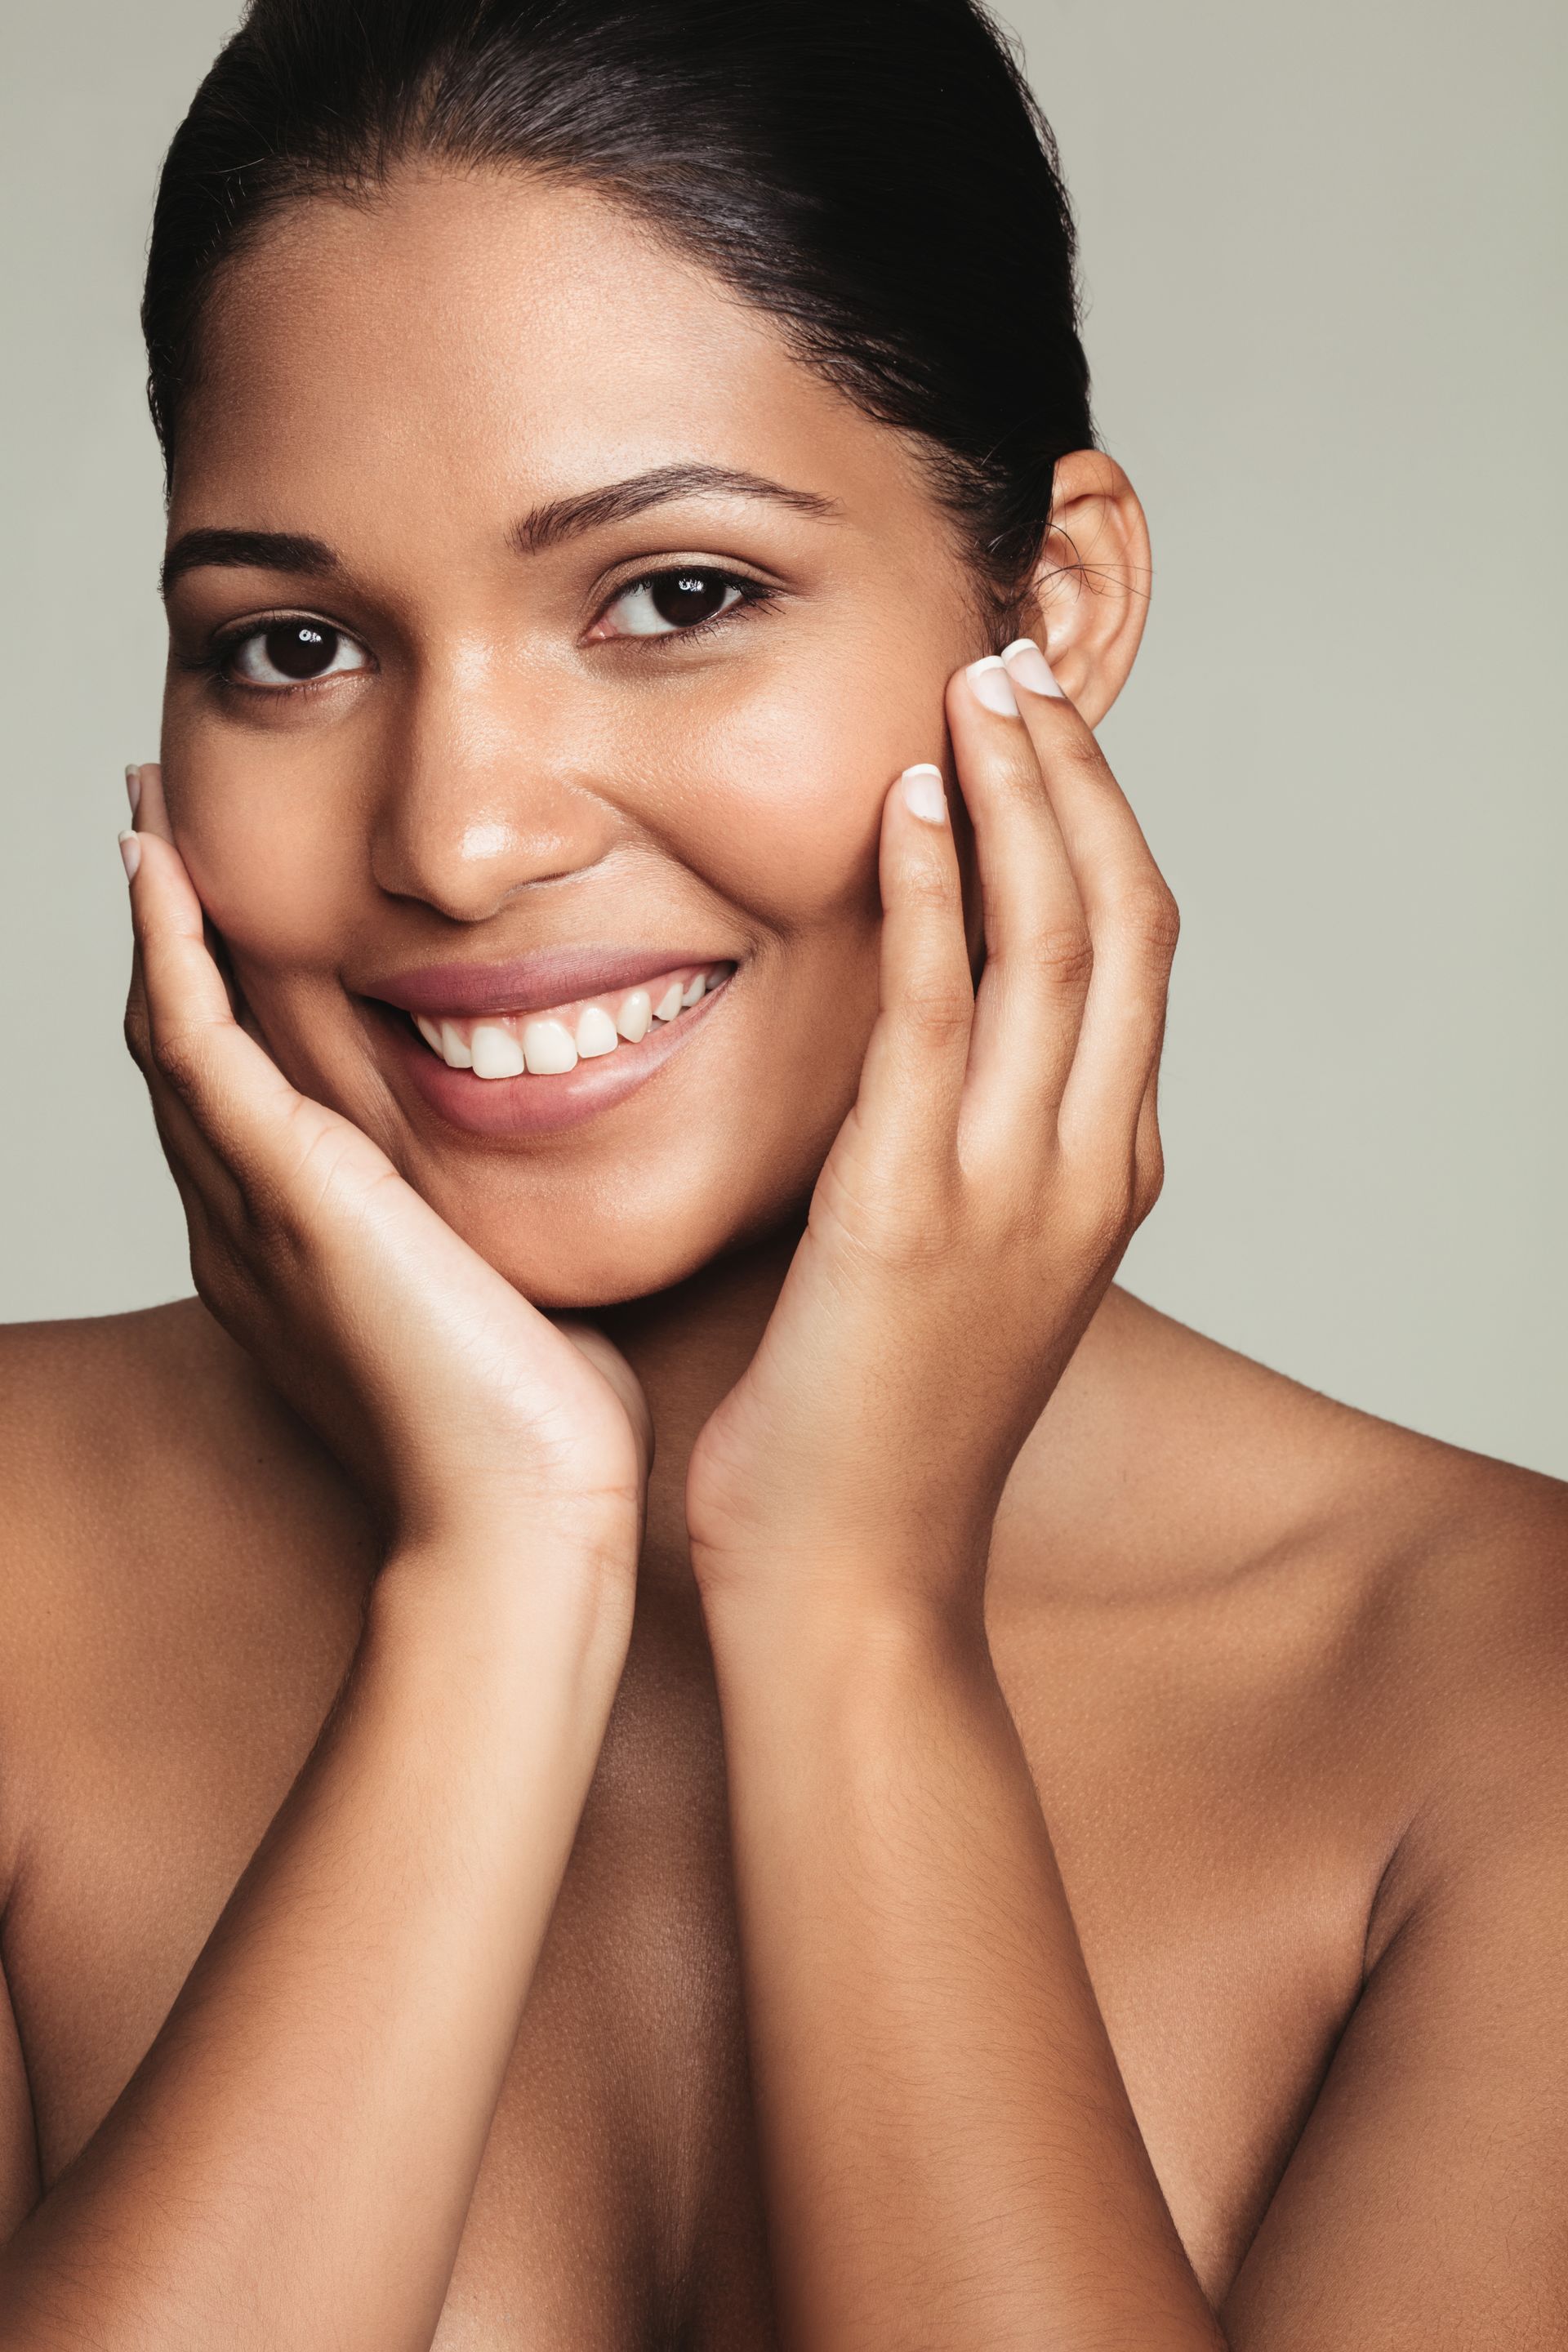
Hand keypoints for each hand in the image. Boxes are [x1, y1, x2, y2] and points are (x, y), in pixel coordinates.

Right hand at [121, 763, 649, 1574]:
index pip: (242, 1109)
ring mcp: (257, 1211)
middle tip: (156, 841)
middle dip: (167, 950)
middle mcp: (251, 1232)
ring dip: (156, 926)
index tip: (228, 923)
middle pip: (184, 1064)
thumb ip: (497, 1246)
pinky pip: (199, 1045)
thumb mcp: (507, 1307)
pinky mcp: (289, 1192)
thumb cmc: (538, 1436)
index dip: (223, 1011)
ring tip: (145, 825)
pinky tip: (157, 869)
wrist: (523, 1515)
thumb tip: (546, 1208)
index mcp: (299, 1259)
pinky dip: (169, 950)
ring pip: (173, 1041)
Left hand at [684, 642, 1176, 1620]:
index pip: (1130, 960)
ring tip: (977, 687)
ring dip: (1021, 799)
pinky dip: (938, 897)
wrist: (853, 1582)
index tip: (1040, 732)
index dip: (1097, 827)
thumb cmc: (878, 1433)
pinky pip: (943, 1018)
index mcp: (1102, 1176)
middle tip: (1020, 664)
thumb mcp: (952, 1269)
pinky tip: (911, 804)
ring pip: (1056, 945)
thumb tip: (911, 1047)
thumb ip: (959, 1149)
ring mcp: (1014, 1188)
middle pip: (1122, 923)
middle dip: (1079, 780)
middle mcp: (1085, 1167)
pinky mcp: (913, 1209)